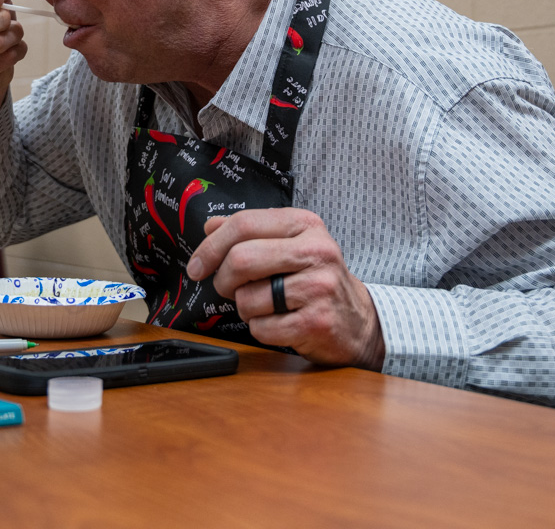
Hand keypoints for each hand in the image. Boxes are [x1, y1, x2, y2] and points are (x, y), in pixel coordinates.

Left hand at [185, 207, 384, 369]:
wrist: (358, 321)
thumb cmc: (315, 280)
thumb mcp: (289, 245)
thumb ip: (250, 233)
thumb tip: (210, 226)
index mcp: (305, 224)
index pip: (244, 224)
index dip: (210, 247)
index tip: (196, 266)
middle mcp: (316, 251)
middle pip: (240, 259)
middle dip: (223, 280)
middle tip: (228, 289)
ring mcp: (319, 287)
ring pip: (247, 297)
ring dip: (245, 308)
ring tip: (267, 306)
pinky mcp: (316, 322)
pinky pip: (261, 328)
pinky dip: (261, 330)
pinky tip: (281, 323)